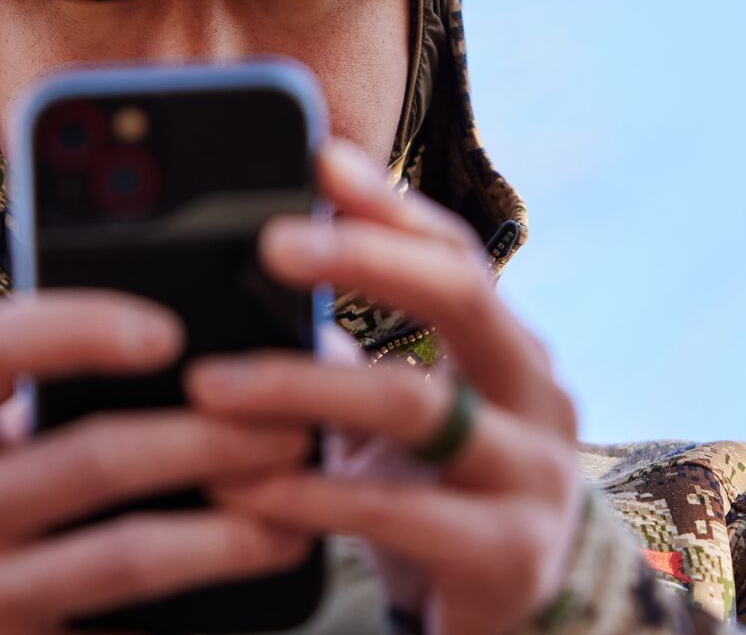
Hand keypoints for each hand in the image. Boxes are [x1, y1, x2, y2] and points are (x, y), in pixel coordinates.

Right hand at [0, 291, 316, 634]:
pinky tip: (248, 591)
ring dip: (226, 536)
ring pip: (123, 557)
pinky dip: (199, 611)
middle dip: (208, 442)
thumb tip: (194, 363)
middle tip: (290, 431)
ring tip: (293, 517)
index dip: (82, 326)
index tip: (170, 332)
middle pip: (90, 460)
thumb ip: (39, 406)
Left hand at [185, 140, 583, 634]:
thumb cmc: (440, 502)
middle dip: (363, 258)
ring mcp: (532, 474)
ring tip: (209, 385)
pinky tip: (238, 485)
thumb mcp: (400, 420)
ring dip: (300, 388)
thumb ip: (342, 355)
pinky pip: (392, 512)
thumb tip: (236, 284)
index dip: (390, 203)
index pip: (456, 252)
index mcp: (508, 348)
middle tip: (267, 242)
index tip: (320, 158)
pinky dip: (305, 494)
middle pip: (461, 295)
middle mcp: (536, 395)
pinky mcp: (506, 554)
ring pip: (414, 404)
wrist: (519, 627)